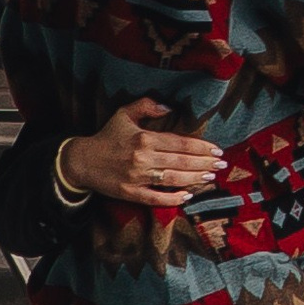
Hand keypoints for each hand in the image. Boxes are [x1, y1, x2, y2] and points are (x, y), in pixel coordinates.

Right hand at [61, 98, 224, 214]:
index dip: (201, 147)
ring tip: (211, 176)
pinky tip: (188, 195)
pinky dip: (173, 198)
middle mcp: (143, 158)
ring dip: (195, 178)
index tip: (217, 150)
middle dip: (205, 163)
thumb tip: (170, 106)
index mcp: (144, 138)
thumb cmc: (107, 136)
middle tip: (222, 164)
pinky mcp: (131, 193)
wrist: (81, 161)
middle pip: (181, 162)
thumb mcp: (124, 114)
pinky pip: (156, 198)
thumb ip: (147, 106)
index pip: (180, 143)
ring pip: (173, 179)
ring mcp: (137, 177)